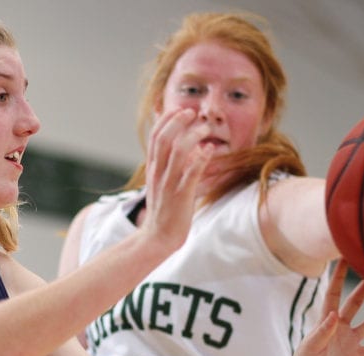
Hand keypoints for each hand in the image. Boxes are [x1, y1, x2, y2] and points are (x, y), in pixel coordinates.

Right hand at [141, 108, 212, 248]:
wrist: (157, 238)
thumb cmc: (166, 212)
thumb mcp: (164, 185)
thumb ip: (173, 167)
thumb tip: (190, 149)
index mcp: (153, 169)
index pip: (155, 137)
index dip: (166, 119)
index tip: (180, 109)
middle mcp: (158, 174)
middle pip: (163, 139)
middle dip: (177, 121)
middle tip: (193, 112)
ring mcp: (168, 185)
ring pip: (177, 152)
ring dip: (192, 136)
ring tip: (205, 128)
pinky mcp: (180, 196)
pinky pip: (190, 173)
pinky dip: (200, 159)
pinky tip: (210, 150)